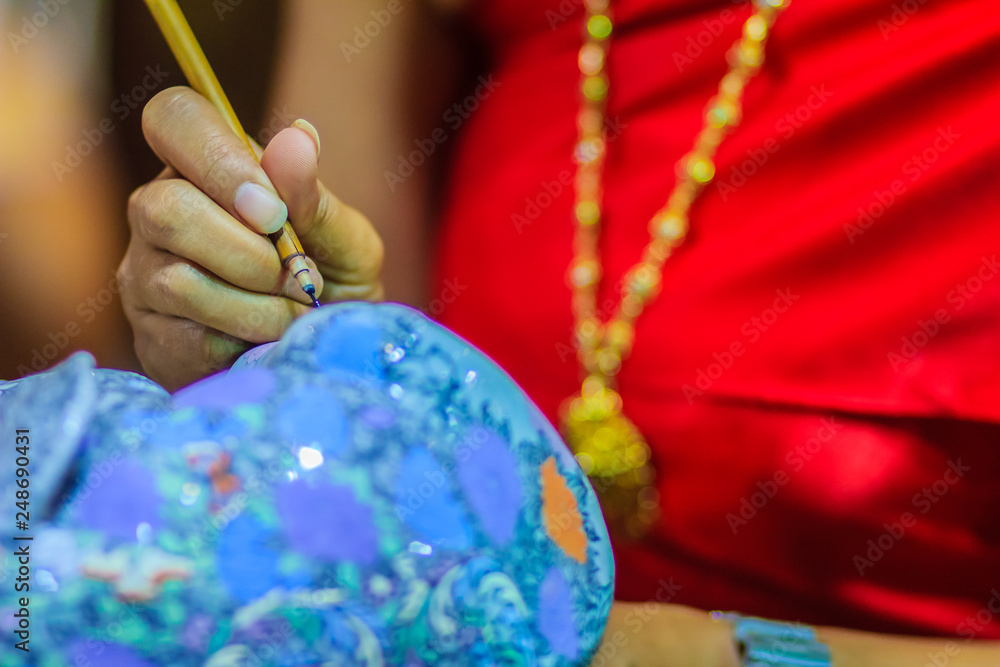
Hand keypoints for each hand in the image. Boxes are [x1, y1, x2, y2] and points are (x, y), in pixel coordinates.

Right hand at [119, 87, 383, 390]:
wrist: (324, 358)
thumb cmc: (333, 284)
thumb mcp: (345, 240)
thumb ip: (314, 196)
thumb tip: (297, 137)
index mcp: (205, 167)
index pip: (174, 118)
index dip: (219, 160)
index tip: (273, 212)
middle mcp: (158, 211)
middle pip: (165, 209)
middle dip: (250, 254)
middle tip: (298, 277)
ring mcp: (144, 275)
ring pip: (177, 281)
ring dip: (256, 305)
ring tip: (293, 311)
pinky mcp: (152, 336)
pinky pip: (188, 337)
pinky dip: (244, 341)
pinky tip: (265, 339)